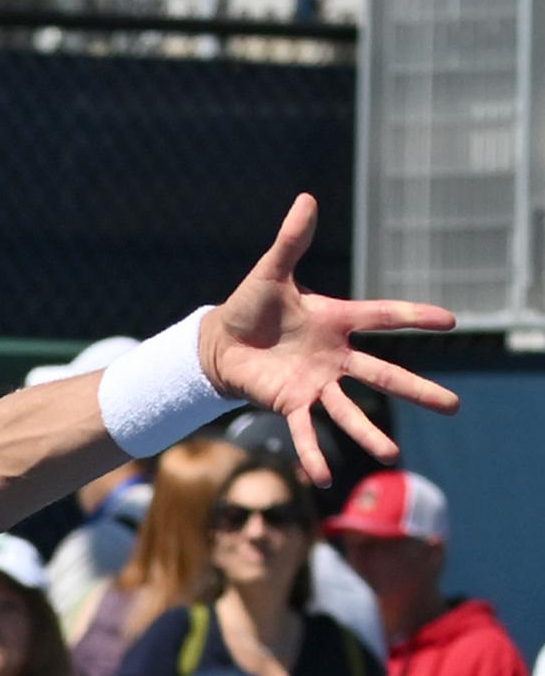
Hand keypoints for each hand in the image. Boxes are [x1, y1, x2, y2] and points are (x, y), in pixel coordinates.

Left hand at [199, 194, 457, 485]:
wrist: (221, 341)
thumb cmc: (250, 305)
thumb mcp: (271, 271)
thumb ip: (292, 240)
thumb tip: (307, 198)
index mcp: (337, 320)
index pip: (385, 317)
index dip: (416, 316)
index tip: (451, 321)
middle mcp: (334, 357)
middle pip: (384, 375)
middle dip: (418, 390)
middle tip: (454, 406)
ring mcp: (315, 384)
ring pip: (350, 411)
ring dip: (370, 433)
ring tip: (393, 454)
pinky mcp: (290, 404)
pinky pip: (305, 432)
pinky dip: (313, 454)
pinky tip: (325, 477)